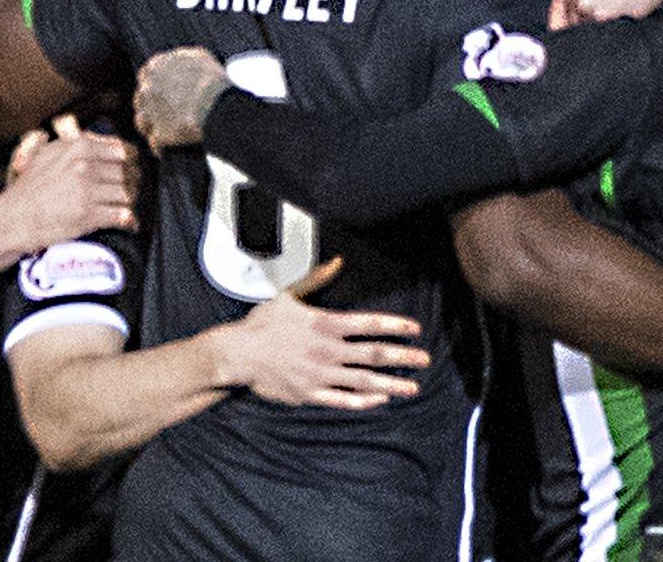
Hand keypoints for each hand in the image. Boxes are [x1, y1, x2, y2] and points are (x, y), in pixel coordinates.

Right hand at [6, 130, 138, 245]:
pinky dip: (125, 219)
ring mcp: (87, 190)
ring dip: (124, 202)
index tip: (123, 171)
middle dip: (125, 184)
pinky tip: (123, 221)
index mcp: (78, 147)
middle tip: (123, 193)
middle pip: (124, 173)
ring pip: (125, 194)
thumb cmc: (27, 188)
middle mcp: (85, 166)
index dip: (123, 163)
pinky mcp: (89, 214)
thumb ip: (68, 141)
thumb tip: (81, 130)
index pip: (119, 150)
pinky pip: (121, 215)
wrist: (14, 217)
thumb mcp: (45, 153)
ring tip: (120, 206)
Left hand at [134, 48, 228, 150]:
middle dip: (151, 106)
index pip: (146, 75)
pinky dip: (161, 148)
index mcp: (155, 67)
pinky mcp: (158, 134)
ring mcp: (150, 112)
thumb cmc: (213, 80)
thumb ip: (183, 58)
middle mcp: (147, 88)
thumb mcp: (200, 57)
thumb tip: (182, 60)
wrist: (219, 106)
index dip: (155, 85)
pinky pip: (155, 144)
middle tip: (167, 114)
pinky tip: (169, 150)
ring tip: (166, 133)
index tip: (164, 92)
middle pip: (141, 100)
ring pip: (143, 122)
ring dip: (152, 127)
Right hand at [221, 257, 427, 408]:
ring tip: (412, 387)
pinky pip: (343, 400)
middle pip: (374, 354)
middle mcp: (327, 350)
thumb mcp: (289, 295)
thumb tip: (338, 261)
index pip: (370, 324)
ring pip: (364, 381)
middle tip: (424, 360)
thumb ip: (317, 279)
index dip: (396, 326)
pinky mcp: (310, 394)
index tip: (415, 330)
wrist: (238, 354)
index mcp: (325, 324)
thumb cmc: (263, 323)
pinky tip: (380, 400)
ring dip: (391, 384)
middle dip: (403, 357)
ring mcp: (320, 375)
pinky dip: (364, 401)